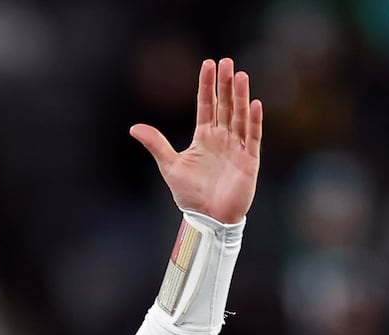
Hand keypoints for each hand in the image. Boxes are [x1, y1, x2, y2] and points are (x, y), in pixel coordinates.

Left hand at [129, 58, 261, 224]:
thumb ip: (156, 144)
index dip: (207, 85)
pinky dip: (254, 121)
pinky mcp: (249, 160)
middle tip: (227, 61)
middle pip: (225, 105)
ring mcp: (237, 147)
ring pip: (240, 116)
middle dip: (226, 84)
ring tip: (241, 75)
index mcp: (204, 137)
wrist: (208, 218)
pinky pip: (253, 136)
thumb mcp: (170, 166)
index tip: (208, 64)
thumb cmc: (190, 194)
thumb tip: (134, 128)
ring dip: (241, 96)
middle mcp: (223, 138)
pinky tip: (254, 103)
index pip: (207, 105)